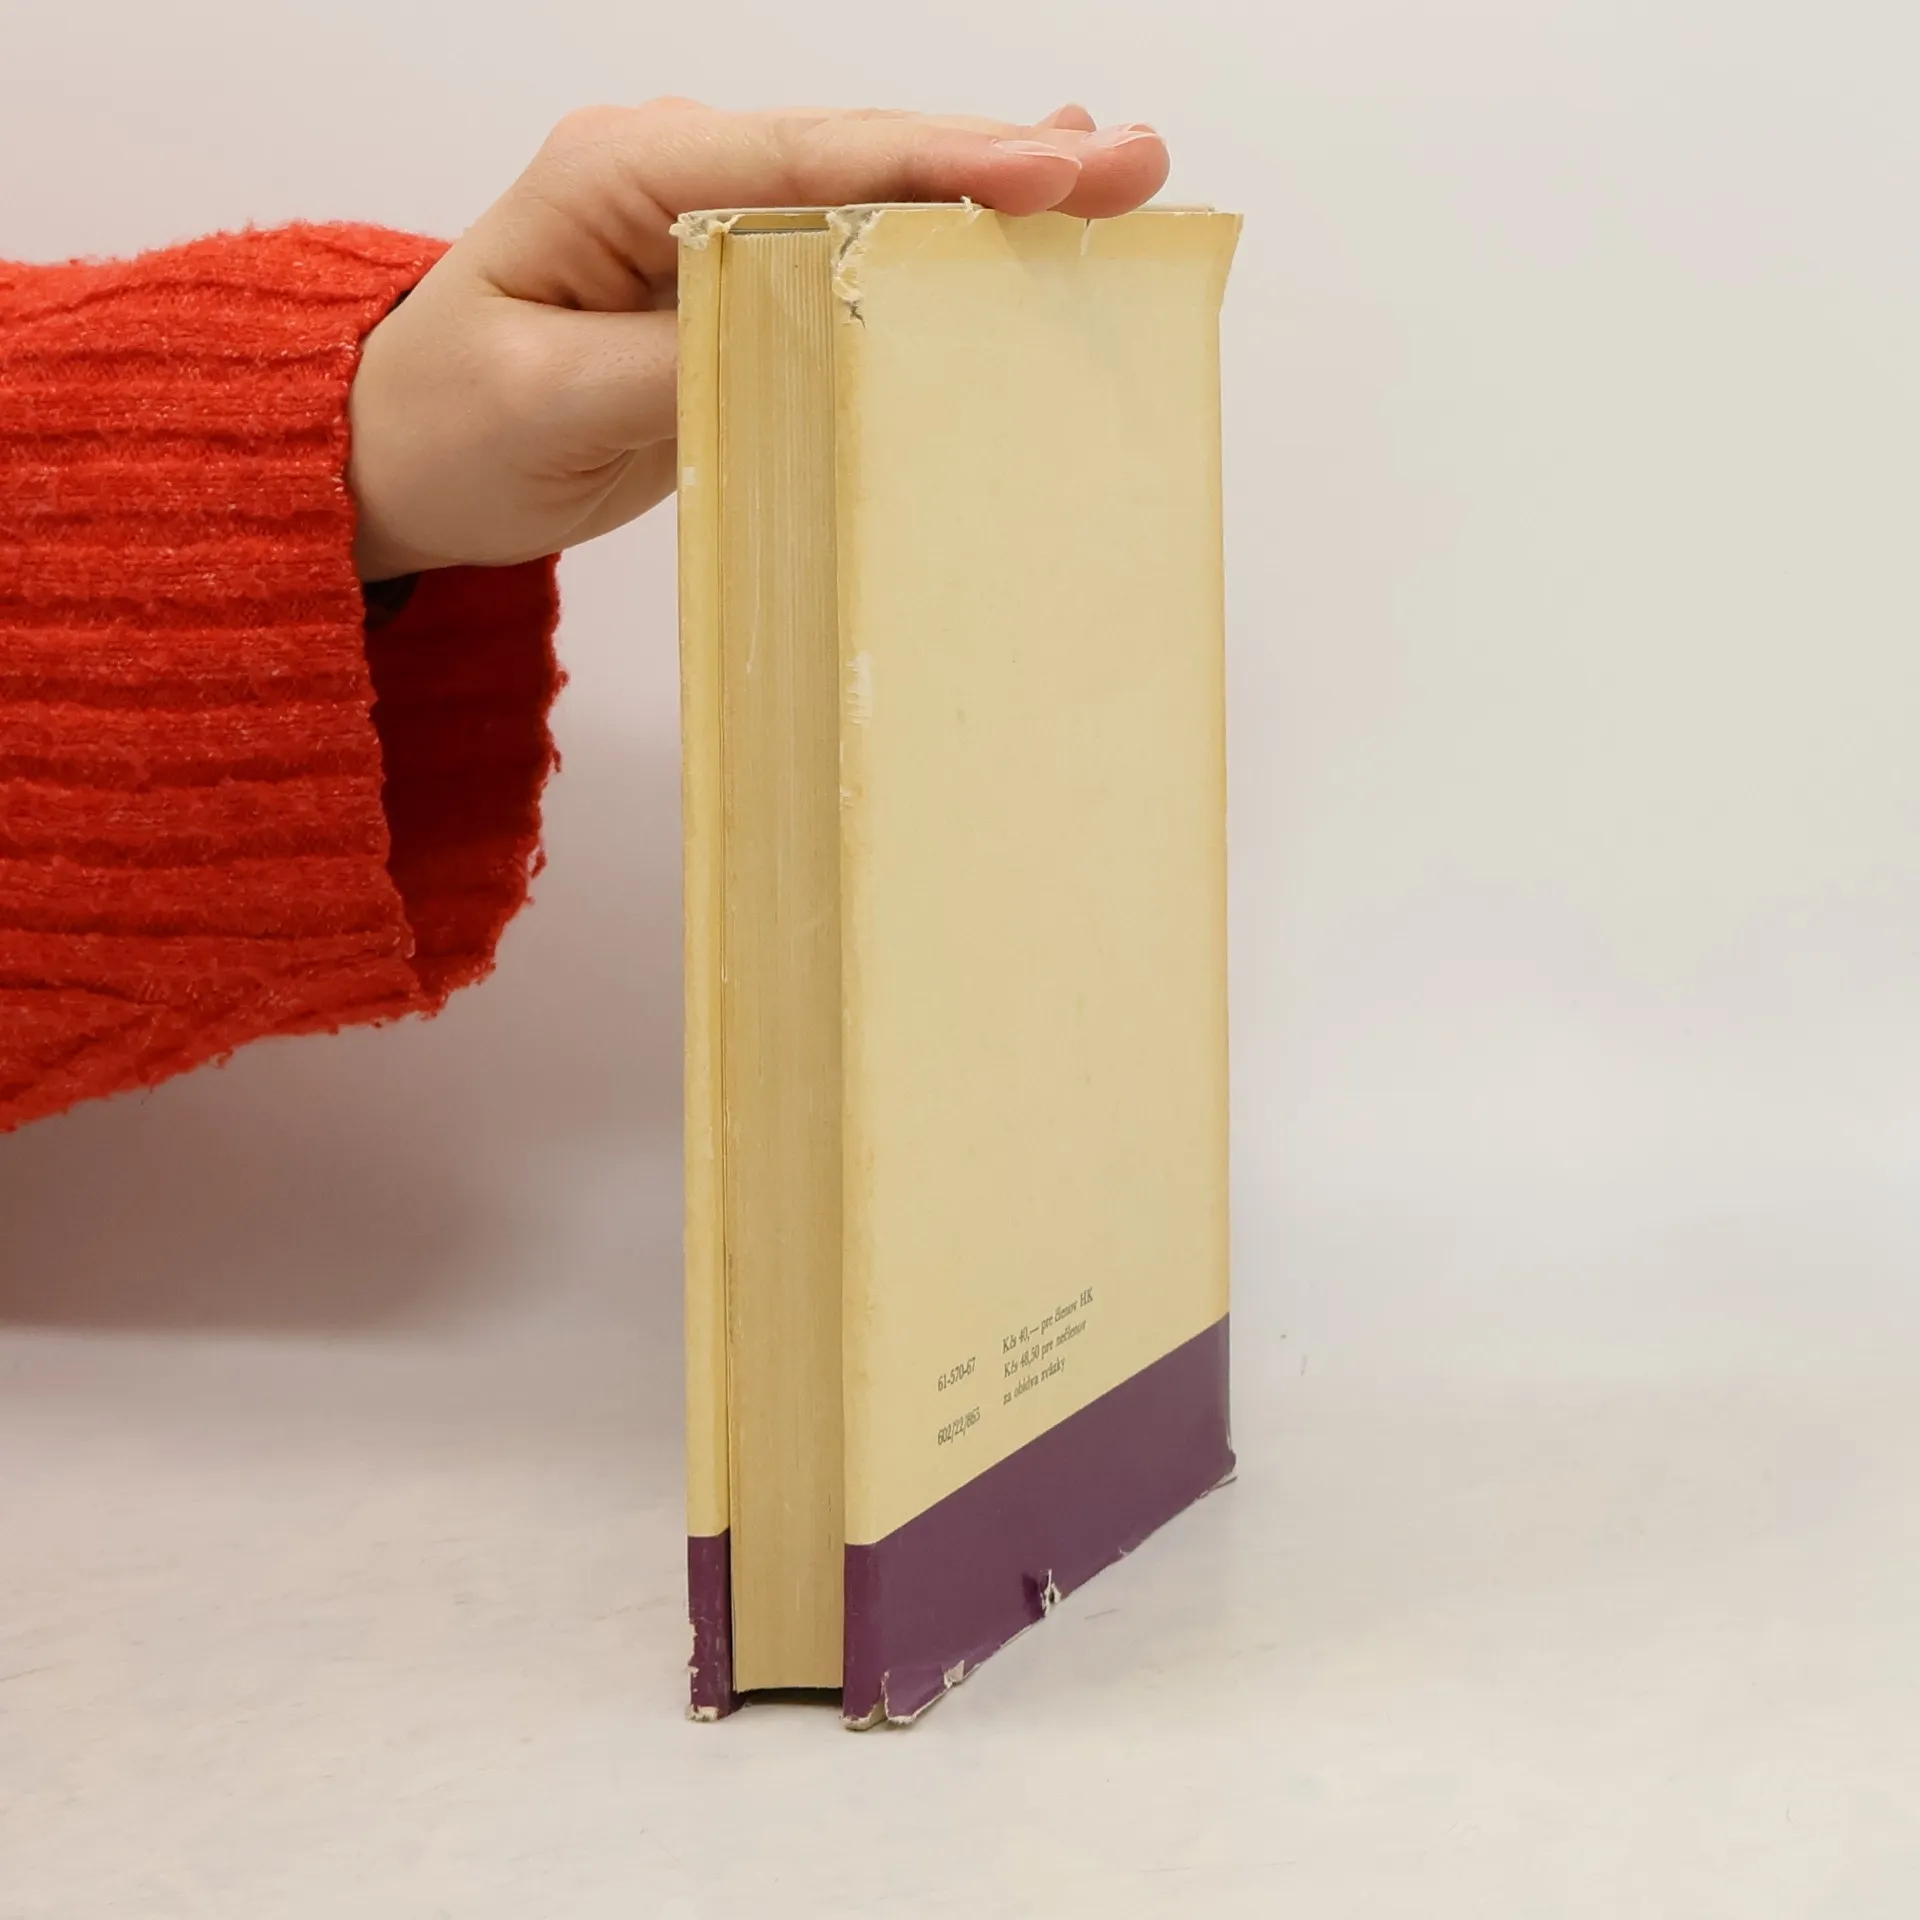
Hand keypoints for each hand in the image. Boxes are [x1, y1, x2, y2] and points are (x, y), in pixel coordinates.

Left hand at [346, 99, 1169, 580]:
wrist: (403, 451)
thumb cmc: (450, 423)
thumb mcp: (549, 402)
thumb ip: (675, 361)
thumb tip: (805, 332)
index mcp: (624, 174)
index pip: (806, 159)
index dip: (936, 164)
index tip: (1048, 173)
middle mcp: (680, 174)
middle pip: (865, 155)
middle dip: (1003, 161)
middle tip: (1134, 164)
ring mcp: (714, 223)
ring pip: (874, 194)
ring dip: (995, 189)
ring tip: (1115, 176)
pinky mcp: (736, 283)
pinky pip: (852, 253)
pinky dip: (943, 240)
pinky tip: (1022, 217)